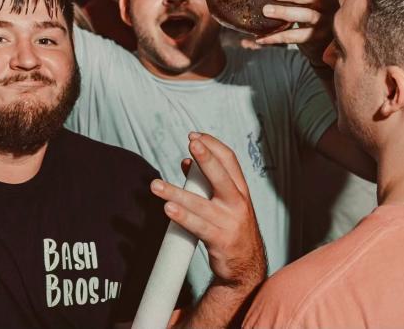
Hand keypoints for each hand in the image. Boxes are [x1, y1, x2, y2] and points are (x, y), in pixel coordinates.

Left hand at [151, 132, 265, 289]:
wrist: (247, 267)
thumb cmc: (232, 229)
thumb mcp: (226, 203)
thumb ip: (206, 183)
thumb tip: (186, 163)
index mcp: (241, 191)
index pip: (230, 161)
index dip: (213, 145)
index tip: (195, 136)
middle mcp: (238, 204)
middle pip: (221, 176)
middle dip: (206, 158)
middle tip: (191, 143)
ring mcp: (230, 223)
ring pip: (200, 204)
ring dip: (176, 192)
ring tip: (156, 185)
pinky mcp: (221, 241)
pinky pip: (198, 227)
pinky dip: (182, 217)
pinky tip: (168, 209)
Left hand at [255, 0, 337, 64]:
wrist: (322, 35)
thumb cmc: (312, 6)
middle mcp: (330, 3)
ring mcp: (325, 21)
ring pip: (307, 15)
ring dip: (285, 12)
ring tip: (267, 10)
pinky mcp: (316, 37)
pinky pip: (295, 36)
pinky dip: (277, 37)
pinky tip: (261, 38)